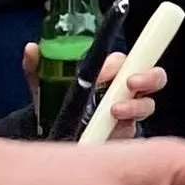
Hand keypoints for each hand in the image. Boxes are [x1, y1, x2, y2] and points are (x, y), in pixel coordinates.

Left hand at [19, 43, 163, 139]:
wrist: (50, 135)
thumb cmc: (53, 104)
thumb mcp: (42, 83)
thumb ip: (37, 65)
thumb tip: (32, 49)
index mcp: (108, 72)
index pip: (124, 60)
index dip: (119, 63)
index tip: (106, 70)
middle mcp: (123, 90)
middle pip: (153, 77)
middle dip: (148, 77)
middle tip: (131, 83)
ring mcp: (128, 112)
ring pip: (147, 104)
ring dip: (135, 106)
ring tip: (115, 111)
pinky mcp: (125, 134)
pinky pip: (134, 131)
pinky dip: (125, 131)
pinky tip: (111, 132)